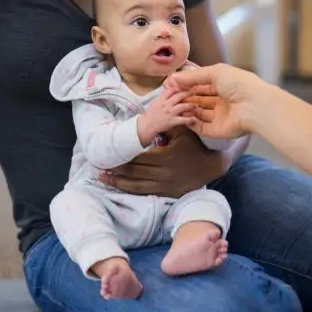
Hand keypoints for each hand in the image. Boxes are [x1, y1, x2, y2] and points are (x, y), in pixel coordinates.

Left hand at [98, 127, 229, 197]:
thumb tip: (145, 118)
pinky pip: (147, 194)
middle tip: (97, 169)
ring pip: (137, 187)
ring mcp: (166, 186)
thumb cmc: (195, 143)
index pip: (137, 160)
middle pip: (134, 174)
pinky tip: (121, 188)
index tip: (106, 157)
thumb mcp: (181, 130)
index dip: (121, 159)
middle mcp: (164, 174)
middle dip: (115, 172)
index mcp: (165, 158)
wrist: (214, 163)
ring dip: (119, 183)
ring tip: (103, 180)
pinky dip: (132, 191)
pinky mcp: (169, 193)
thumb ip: (163, 126)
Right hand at [136, 89, 197, 144]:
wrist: (146, 125)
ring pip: (184, 106)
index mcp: (161, 99)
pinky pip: (184, 119)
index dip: (179, 87)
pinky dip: (190, 119)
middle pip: (179, 96)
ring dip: (192, 105)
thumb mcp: (155, 103)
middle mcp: (167, 104)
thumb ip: (163, 98)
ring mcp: (170, 112)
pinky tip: (194, 120)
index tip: (185, 86)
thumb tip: (171, 92)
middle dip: (188, 93)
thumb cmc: (150, 114)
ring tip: (196, 105)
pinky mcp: (173, 121)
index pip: (171, 90)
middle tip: (195, 91)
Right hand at [162, 63, 264, 138]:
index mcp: (223, 84)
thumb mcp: (214, 72)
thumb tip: (172, 78)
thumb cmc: (238, 84)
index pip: (201, 84)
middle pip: (199, 99)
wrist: (255, 106)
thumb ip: (193, 76)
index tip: (172, 84)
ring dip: (187, 109)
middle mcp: (221, 100)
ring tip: (174, 105)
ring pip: (198, 113)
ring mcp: (219, 116)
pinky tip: (181, 117)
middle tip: (171, 96)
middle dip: (185, 96)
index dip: (187, 84)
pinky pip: (201, 127)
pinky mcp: (217, 130)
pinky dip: (191, 122)